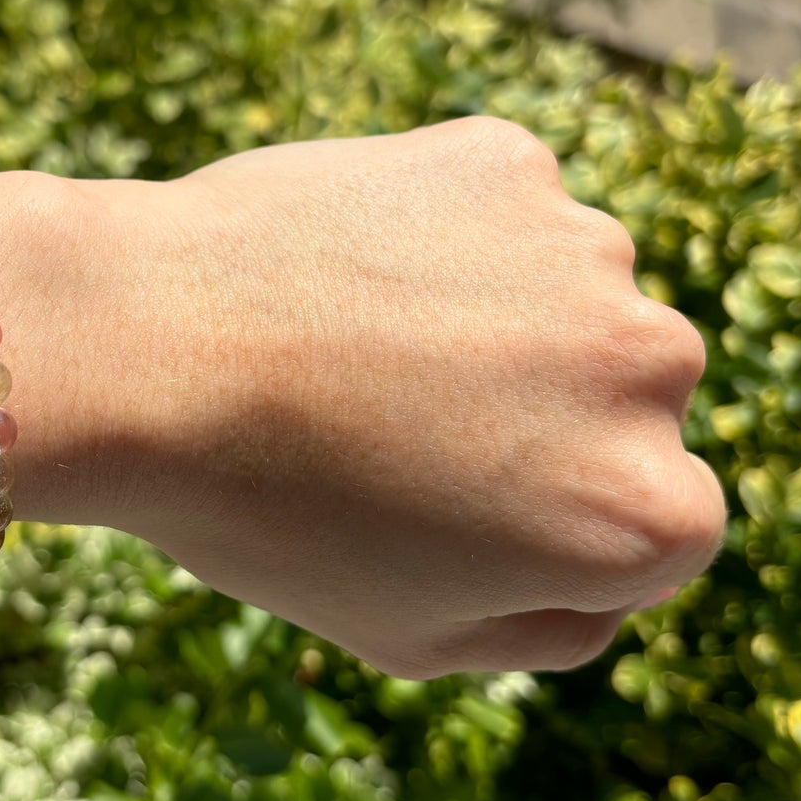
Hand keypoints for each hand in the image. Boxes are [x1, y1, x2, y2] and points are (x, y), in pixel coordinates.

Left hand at [90, 117, 725, 677]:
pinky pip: (499, 215)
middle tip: (391, 421)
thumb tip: (616, 574)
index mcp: (649, 514)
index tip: (435, 507)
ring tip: (357, 343)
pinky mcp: (509, 161)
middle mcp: (656, 370)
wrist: (144, 350)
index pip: (648, 528)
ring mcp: (586, 249)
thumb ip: (553, 623)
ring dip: (494, 318)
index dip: (536, 524)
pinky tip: (347, 269)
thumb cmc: (267, 517)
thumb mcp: (413, 638)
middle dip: (533, 416)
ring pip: (563, 300)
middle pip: (619, 403)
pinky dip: (442, 237)